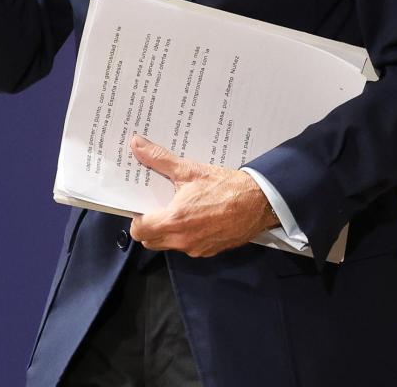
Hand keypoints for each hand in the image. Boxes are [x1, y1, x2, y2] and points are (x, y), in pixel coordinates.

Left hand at [128, 135, 279, 257]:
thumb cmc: (225, 186)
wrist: (259, 202)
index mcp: (174, 220)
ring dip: (167, 233)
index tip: (145, 205)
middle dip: (150, 226)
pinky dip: (186, 236)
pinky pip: (188, 247)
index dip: (138, 218)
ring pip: (169, 245)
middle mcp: (183, 239)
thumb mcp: (190, 169)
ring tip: (179, 211)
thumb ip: (160, 159)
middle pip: (150, 241)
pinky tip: (198, 219)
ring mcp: (196, 248)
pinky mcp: (209, 251)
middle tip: (159, 207)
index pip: (139, 230)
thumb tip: (137, 145)